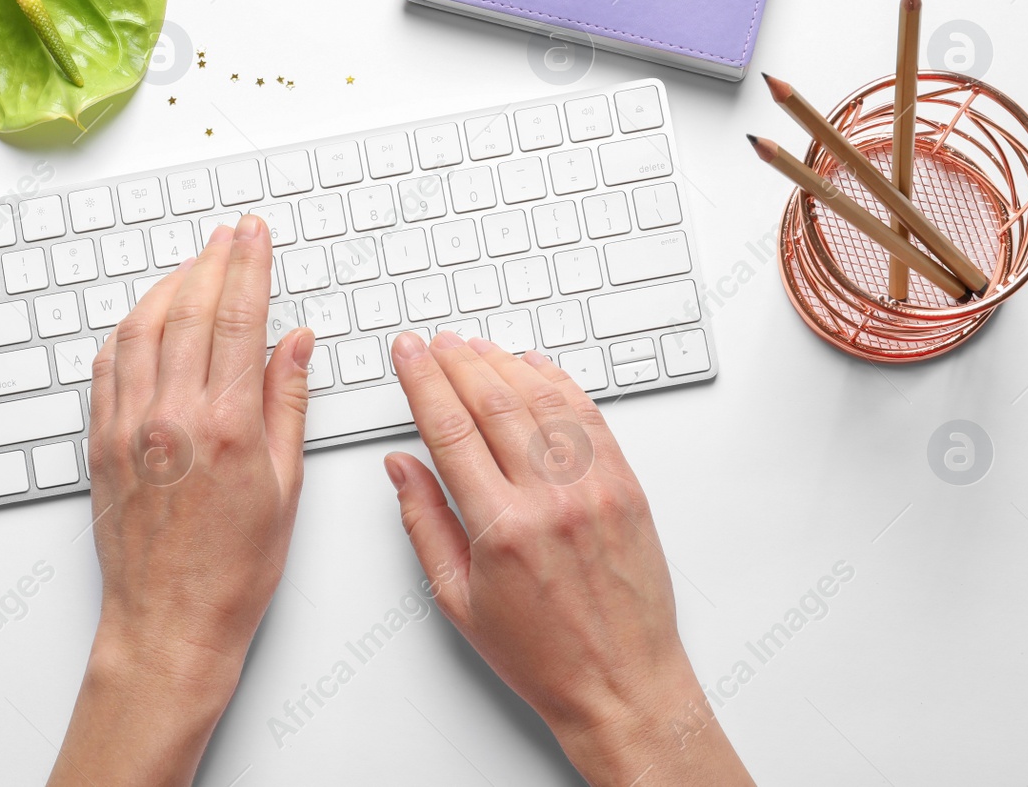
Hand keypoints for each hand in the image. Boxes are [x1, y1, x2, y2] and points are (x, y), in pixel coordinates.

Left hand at [50, 215, 313, 786]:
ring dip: (167, 287)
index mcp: (225, 426)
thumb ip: (287, 403)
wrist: (169, 624)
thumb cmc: (235, 570)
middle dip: (211, 262)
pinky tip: (145, 320)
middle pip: (188, 311)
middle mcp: (171, 418)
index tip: (255, 233)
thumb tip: (296, 343)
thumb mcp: (285, 487)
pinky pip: (107, 367)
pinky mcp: (100, 445)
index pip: (237, 319)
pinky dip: (127, 331)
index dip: (248, 265)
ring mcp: (128, 429)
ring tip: (191, 266)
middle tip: (229, 234)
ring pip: (141, 330)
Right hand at [385, 331, 752, 785]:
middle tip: (434, 341)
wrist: (623, 685)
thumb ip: (424, 524)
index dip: (422, 381)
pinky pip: (589, 417)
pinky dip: (559, 383)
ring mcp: (595, 488)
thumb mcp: (459, 601)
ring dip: (503, 363)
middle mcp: (551, 499)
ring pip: (542, 399)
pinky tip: (536, 368)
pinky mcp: (627, 486)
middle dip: (456, 361)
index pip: (450, 429)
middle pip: (493, 402)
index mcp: (502, 528)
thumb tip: (400, 467)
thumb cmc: (543, 656)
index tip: (407, 354)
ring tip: (475, 346)